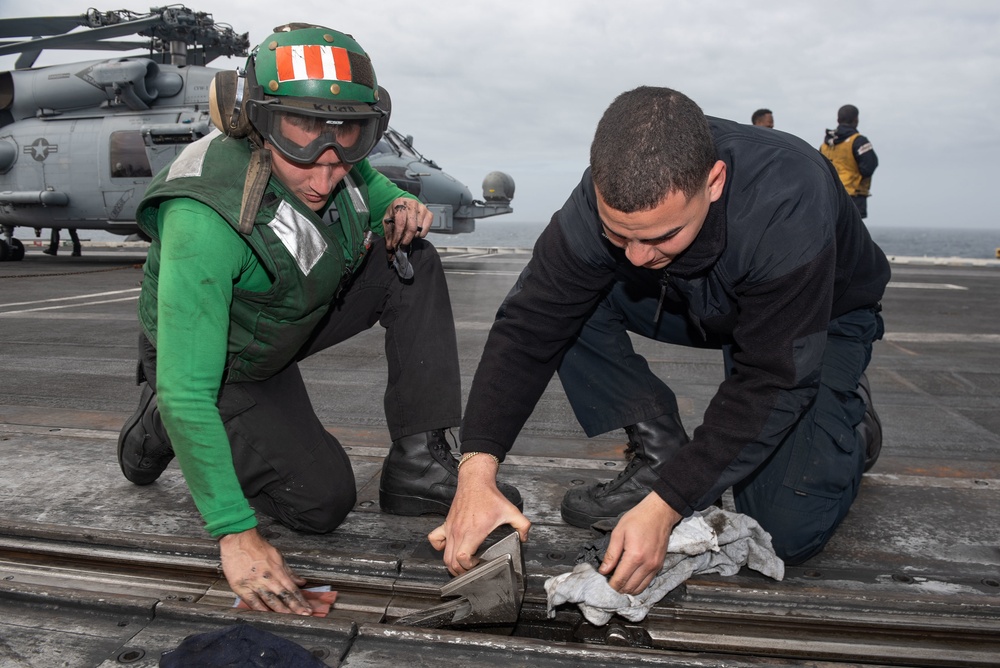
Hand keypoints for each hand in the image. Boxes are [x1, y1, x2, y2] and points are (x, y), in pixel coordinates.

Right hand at [219, 528, 312, 614]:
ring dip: (281, 611)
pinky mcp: (242, 587)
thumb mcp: (277, 556)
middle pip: (284, 596)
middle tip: (305, 616)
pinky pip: (252, 602)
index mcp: (278, 570)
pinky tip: (268, 617)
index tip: (308, 609)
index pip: (292, 588)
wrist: (238, 540)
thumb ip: (289, 571)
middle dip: (295, 607)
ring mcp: (255, 583)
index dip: (301, 600)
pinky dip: (260, 610)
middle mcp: (269, 578)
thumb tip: (302, 582)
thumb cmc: (258, 547)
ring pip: (271, 600)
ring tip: (290, 619)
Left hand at [383, 197, 432, 258]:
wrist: (404, 204)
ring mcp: (422, 208)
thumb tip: (390, 247)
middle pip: (412, 227)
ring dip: (413, 237)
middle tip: (402, 244)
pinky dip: (421, 234)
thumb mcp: (387, 220)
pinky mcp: (429, 213)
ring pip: (419, 229)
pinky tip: (415, 233)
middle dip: (406, 239)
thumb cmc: (395, 213)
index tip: (395, 244)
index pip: (400, 223)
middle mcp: (412, 204)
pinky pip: (426, 229)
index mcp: (399, 203)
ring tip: (408, 237)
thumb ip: (388, 233)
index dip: (398, 236)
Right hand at [428, 454, 530, 574]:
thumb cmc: (490, 496)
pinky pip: (435, 539)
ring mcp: (450, 528)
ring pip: (444, 555)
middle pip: (451, 562)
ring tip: (463, 564)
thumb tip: (524, 538)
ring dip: (451, 564)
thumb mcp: (511, 511)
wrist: (475, 481)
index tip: (478, 564)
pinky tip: (449, 547)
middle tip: (472, 569)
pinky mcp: (446, 523)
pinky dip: (439, 547)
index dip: (469, 567)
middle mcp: (458, 532)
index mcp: (473, 532)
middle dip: (461, 571)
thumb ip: (523, 526)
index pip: (462, 558)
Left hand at [598, 492, 680, 594]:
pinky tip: (630, 577)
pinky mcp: (660, 565)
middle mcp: (647, 565)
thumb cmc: (638, 519)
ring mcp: (655, 566)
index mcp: (635, 556)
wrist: (660, 513)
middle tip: (610, 581)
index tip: (604, 582)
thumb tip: (603, 571)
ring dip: (628, 589)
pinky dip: (638, 584)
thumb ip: (611, 554)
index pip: (620, 580)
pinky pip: (648, 582)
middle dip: (618, 588)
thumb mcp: (619, 532)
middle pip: (630, 588)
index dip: (611, 585)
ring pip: (640, 588)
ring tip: (620, 581)